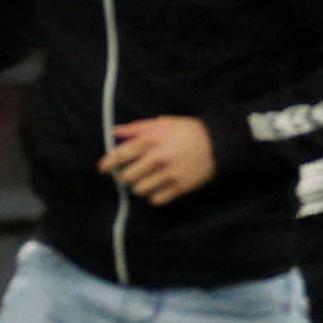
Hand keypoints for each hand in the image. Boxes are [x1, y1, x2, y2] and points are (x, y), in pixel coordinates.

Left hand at [99, 115, 215, 202]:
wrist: (220, 143)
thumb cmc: (189, 131)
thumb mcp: (164, 123)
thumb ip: (138, 128)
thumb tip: (114, 132)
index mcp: (153, 140)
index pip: (122, 154)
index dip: (108, 163)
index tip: (102, 169)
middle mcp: (159, 157)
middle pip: (128, 176)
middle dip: (126, 177)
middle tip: (131, 175)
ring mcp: (170, 173)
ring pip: (141, 189)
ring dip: (139, 188)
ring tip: (145, 183)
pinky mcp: (182, 186)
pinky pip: (158, 199)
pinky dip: (154, 197)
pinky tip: (158, 190)